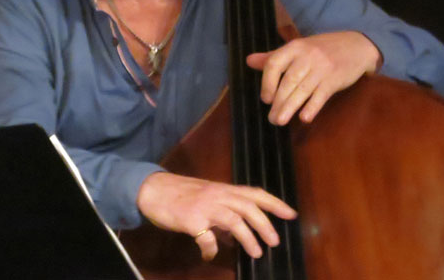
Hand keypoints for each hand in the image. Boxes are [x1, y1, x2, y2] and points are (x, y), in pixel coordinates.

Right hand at [136, 171, 296, 260]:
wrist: (153, 190)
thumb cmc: (180, 194)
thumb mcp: (205, 199)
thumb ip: (222, 215)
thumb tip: (235, 237)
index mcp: (223, 189)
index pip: (254, 193)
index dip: (275, 203)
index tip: (291, 214)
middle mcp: (217, 195)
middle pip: (248, 207)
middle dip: (265, 224)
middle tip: (275, 241)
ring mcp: (204, 206)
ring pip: (234, 220)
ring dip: (247, 238)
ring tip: (256, 252)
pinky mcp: (191, 220)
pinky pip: (206, 238)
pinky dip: (211, 249)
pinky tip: (210, 255)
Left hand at [246, 31, 381, 124]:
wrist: (357, 45)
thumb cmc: (322, 49)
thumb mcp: (298, 48)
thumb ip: (274, 57)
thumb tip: (249, 61)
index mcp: (295, 47)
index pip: (275, 63)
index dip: (267, 82)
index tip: (265, 98)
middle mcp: (307, 56)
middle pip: (288, 81)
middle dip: (278, 101)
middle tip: (271, 118)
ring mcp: (322, 68)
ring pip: (302, 90)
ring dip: (290, 107)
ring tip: (280, 121)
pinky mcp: (335, 79)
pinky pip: (321, 95)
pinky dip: (312, 107)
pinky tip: (304, 118)